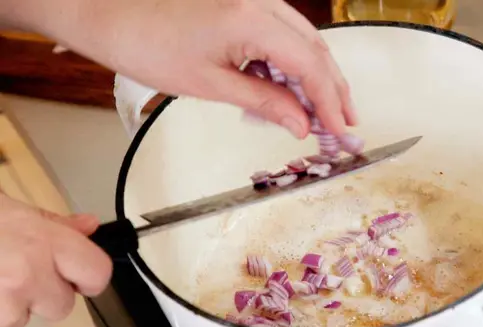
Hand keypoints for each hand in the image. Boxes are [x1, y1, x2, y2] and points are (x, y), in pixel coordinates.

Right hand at [0, 194, 111, 326]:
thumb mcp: (10, 209)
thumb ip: (55, 224)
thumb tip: (89, 226)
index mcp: (43, 241)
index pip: (98, 273)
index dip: (89, 279)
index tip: (77, 278)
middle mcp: (27, 274)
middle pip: (62, 306)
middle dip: (42, 296)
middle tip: (15, 273)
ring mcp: (5, 301)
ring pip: (25, 321)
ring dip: (11, 308)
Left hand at [12, 0, 357, 138]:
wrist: (111, 15)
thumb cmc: (148, 43)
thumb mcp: (212, 84)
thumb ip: (264, 103)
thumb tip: (301, 124)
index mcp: (252, 19)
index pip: (310, 65)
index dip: (330, 102)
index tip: (341, 130)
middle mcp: (260, 3)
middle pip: (316, 50)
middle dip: (333, 90)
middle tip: (344, 124)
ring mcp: (254, 2)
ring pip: (304, 43)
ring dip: (317, 79)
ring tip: (325, 115)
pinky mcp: (245, 8)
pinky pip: (283, 38)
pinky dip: (294, 68)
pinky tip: (294, 94)